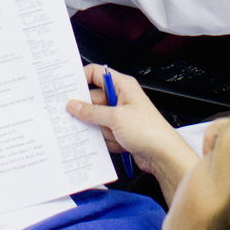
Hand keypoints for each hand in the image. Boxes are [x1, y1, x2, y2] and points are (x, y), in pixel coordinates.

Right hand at [67, 65, 197, 189]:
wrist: (163, 155)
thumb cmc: (150, 131)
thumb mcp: (116, 118)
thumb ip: (91, 112)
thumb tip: (74, 105)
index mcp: (122, 85)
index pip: (96, 74)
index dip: (81, 80)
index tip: (67, 90)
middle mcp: (121, 98)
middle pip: (93, 99)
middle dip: (87, 112)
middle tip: (76, 118)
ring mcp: (120, 116)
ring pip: (96, 118)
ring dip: (98, 129)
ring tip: (107, 135)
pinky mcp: (119, 131)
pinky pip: (102, 132)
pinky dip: (104, 139)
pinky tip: (112, 143)